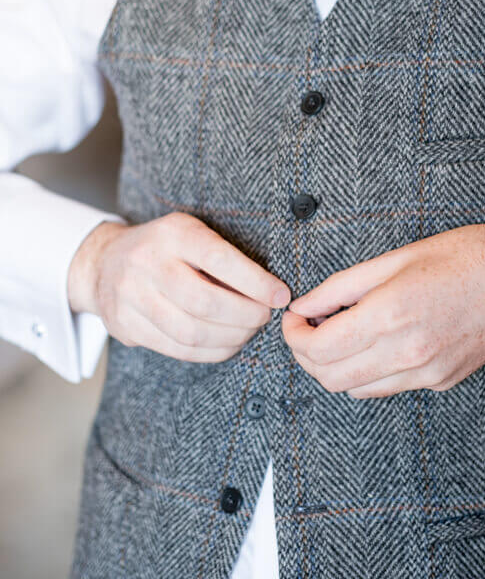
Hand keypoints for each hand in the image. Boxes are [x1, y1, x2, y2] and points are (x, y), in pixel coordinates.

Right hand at [68, 212, 290, 361]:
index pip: (220, 260)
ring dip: (231, 338)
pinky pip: (177, 349)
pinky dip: (210, 352)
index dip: (256, 282)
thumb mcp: (191, 232)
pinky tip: (227, 344)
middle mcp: (148, 263)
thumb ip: (224, 256)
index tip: (281, 296)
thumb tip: (271, 290)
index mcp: (173, 233)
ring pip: (191, 332)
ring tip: (249, 331)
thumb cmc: (165, 247)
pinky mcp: (125, 326)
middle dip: (246, 316)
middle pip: (205, 302)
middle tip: (265, 317)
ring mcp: (131, 296)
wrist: (103, 262)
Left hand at [282, 221, 484, 398]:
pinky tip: (371, 344)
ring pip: (355, 390)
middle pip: (330, 377)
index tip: (293, 319)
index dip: (294, 336)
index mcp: (390, 315)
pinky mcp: (440, 381)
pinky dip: (366, 373)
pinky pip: (387, 388)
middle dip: (306, 355)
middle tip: (306, 330)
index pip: (319, 348)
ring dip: (333, 368)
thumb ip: (340, 287)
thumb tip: (303, 305)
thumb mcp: (393, 259)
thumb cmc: (461, 257)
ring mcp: (425, 372)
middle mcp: (406, 352)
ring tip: (337, 335)